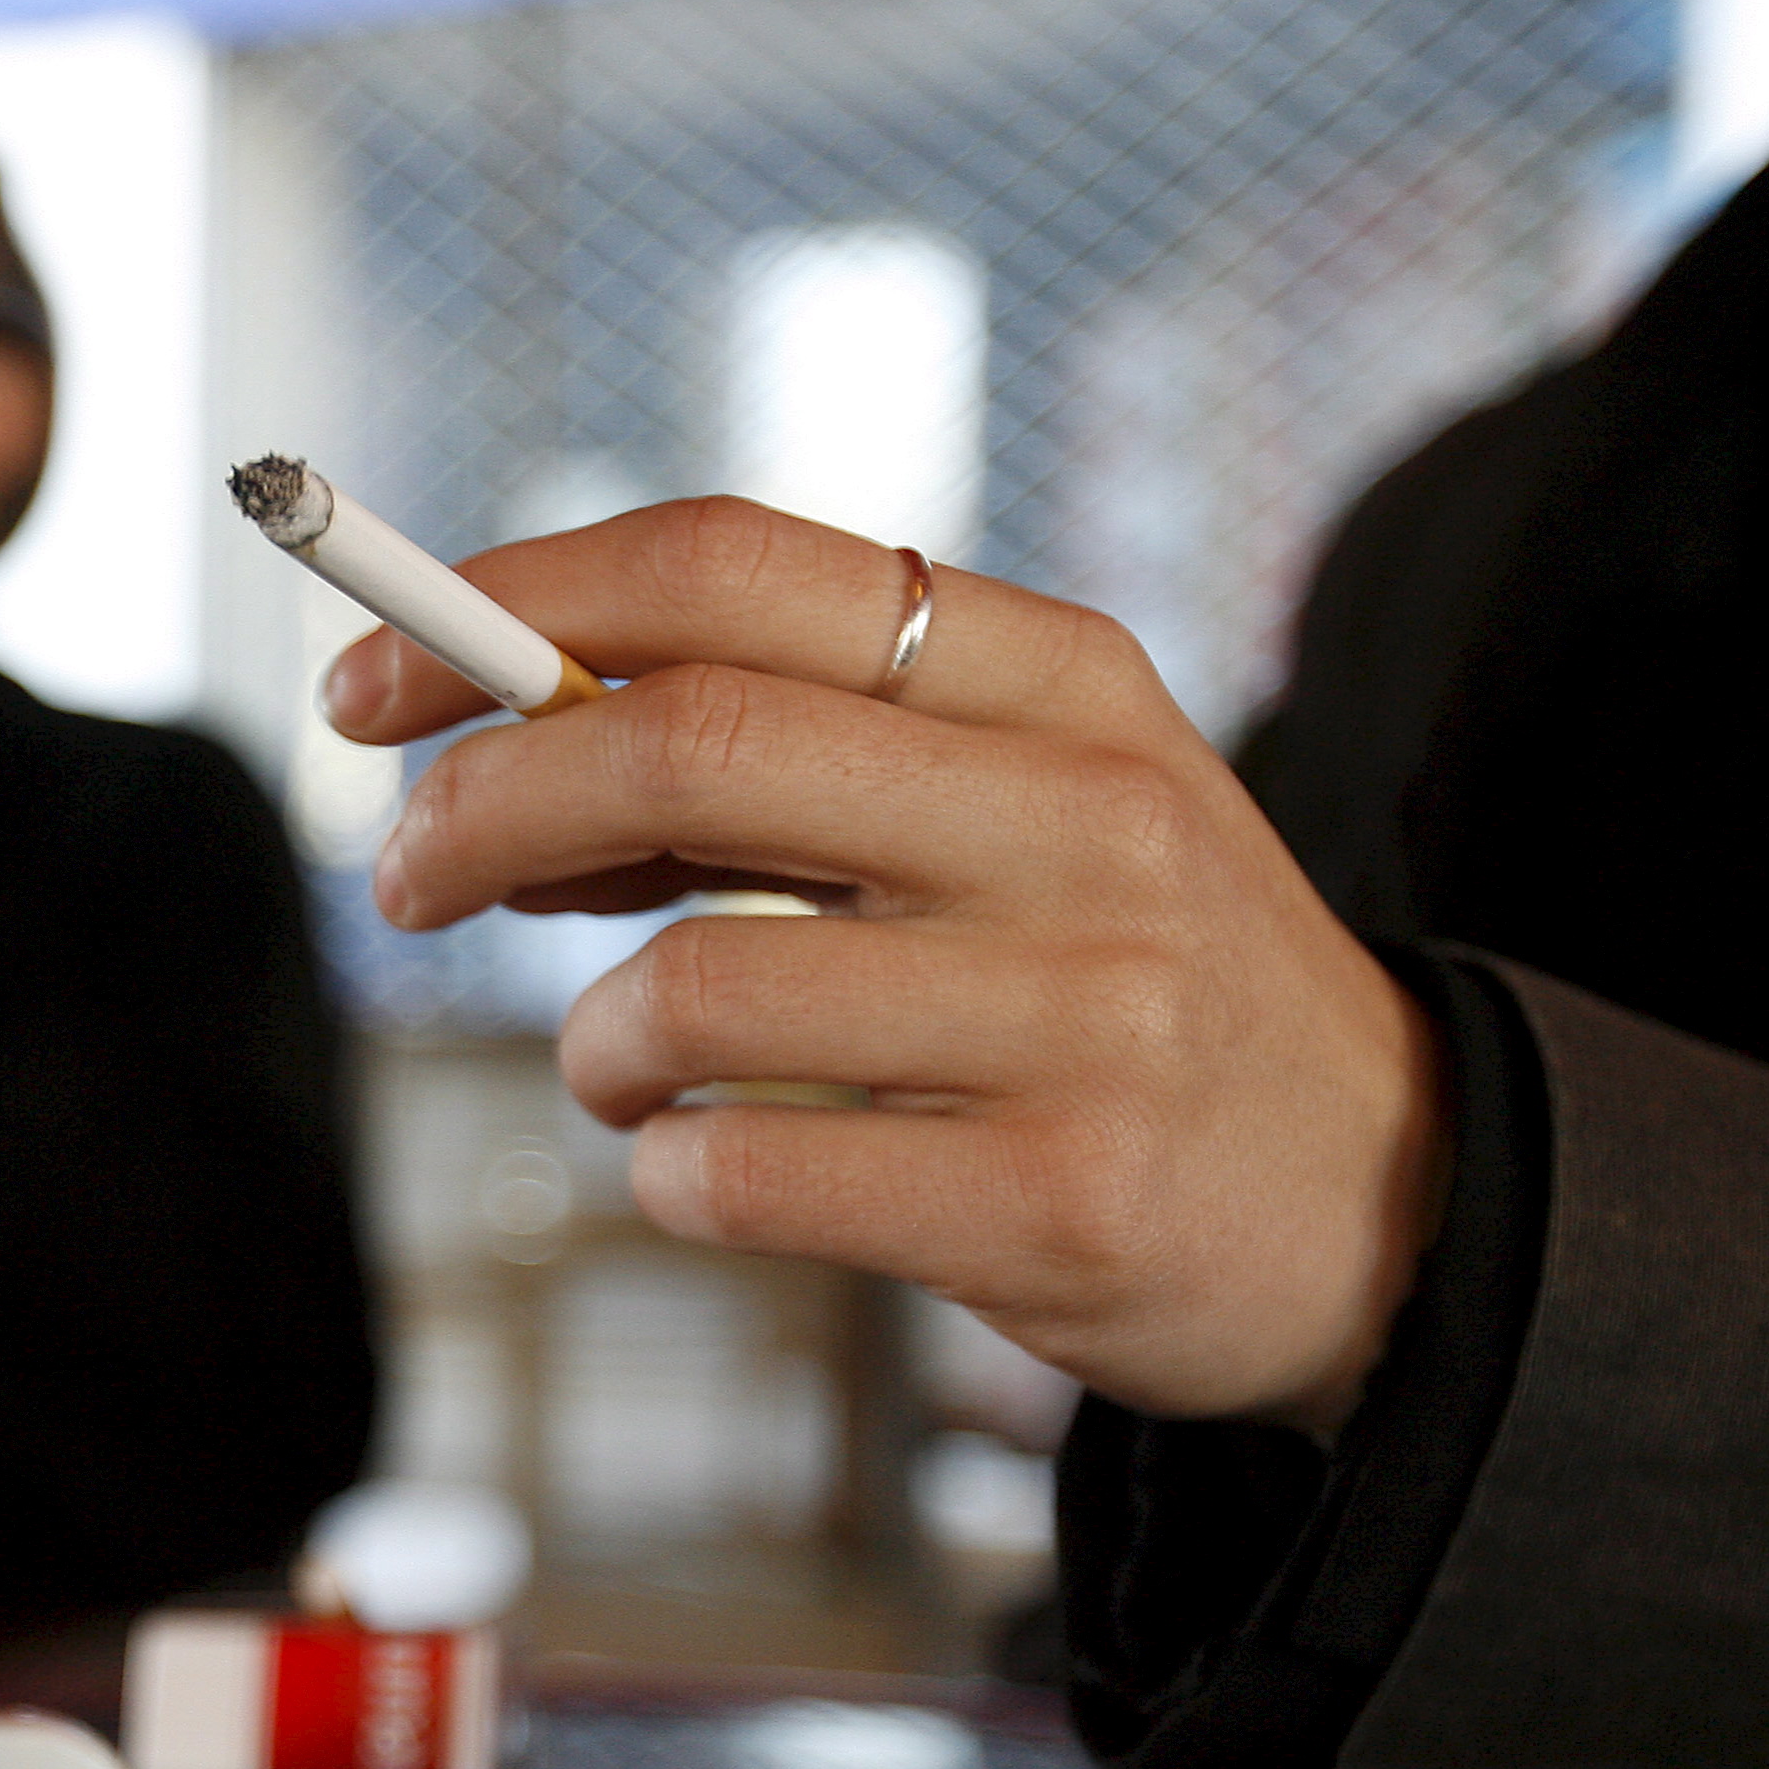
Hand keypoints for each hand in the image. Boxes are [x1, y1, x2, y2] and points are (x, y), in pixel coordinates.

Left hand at [327, 499, 1444, 1433]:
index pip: (734, 565)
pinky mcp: (1066, 1199)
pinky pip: (753, 1174)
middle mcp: (1084, 817)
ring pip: (697, 985)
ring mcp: (1088, 1013)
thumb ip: (789, 762)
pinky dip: (670, 1177)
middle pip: (686, 741)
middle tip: (410, 882)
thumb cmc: (1126, 984)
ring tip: (621, 1074)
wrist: (1394, 1202)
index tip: (375, 686)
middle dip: (484, 806)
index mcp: (1059, 677)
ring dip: (593, 1043)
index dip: (515, 606)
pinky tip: (703, 1172)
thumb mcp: (1014, 810)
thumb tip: (499, 744)